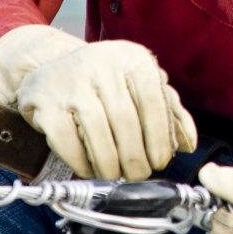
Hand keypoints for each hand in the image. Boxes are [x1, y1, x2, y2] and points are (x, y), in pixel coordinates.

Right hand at [0, 24, 197, 179]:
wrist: (51, 69)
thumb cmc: (105, 82)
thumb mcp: (141, 85)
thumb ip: (169, 111)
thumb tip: (189, 143)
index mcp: (131, 58)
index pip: (153, 100)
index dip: (160, 137)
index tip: (161, 160)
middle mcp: (101, 63)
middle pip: (125, 120)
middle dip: (135, 157)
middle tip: (139, 174)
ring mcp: (69, 80)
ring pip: (97, 132)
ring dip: (110, 164)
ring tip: (116, 175)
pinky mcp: (43, 100)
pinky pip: (66, 140)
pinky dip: (81, 162)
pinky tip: (91, 169)